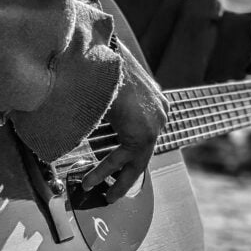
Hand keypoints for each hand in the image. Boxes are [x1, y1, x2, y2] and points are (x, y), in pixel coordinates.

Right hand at [81, 39, 167, 201]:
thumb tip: (92, 116)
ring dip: (116, 179)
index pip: (145, 133)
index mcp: (155, 100)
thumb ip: (109, 105)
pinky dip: (104, 171)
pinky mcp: (144, 134)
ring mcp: (155, 124)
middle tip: (117, 190)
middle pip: (144, 151)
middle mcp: (159, 112)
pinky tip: (91, 182)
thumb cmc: (100, 65)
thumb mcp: (109, 87)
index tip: (121, 166)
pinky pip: (123, 159)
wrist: (103, 54)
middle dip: (129, 173)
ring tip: (105, 195)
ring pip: (136, 160)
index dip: (132, 154)